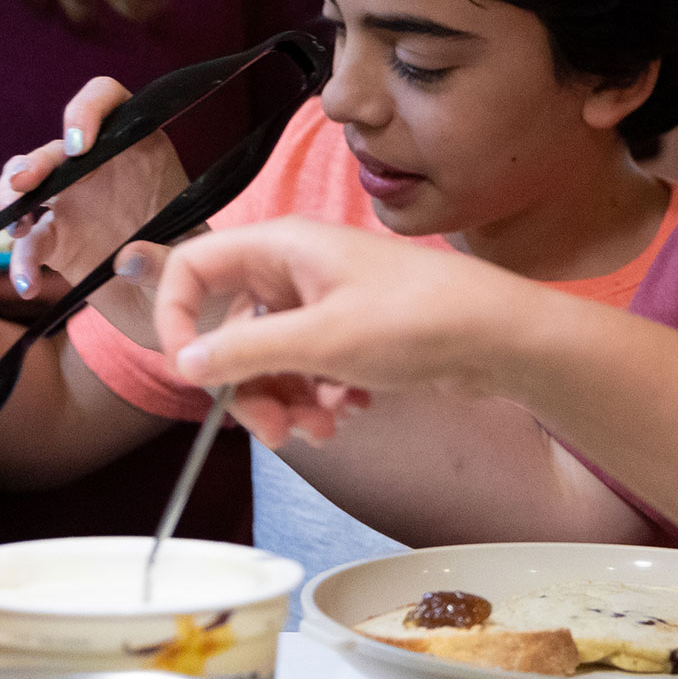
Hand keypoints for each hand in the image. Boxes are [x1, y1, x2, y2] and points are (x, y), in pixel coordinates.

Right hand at [0, 77, 189, 299]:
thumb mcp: (191, 259)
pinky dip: (21, 262)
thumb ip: (166, 259)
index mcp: (138, 149)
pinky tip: (29, 285)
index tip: (79, 145)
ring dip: (11, 197)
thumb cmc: (190, 264)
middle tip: (26, 183)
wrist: (176, 305)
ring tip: (17, 229)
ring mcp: (73, 203)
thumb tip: (125, 259)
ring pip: (28, 185)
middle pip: (57, 149)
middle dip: (35, 161)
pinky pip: (29, 243)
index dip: (88, 110)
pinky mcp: (57, 241)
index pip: (107, 102)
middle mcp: (99, 169)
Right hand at [151, 219, 545, 445]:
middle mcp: (297, 268)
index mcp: (281, 247)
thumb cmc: (418, 320)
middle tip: (274, 431)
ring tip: (322, 430)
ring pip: (272, 357)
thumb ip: (246, 352)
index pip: (193, 268)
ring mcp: (326, 301)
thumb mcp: (321, 341)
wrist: (500, 339)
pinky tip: (350, 413)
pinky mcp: (351, 333)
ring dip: (286, 400)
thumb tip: (186, 363)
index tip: (191, 373)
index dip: (177, 319)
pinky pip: (308, 369)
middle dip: (247, 386)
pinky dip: (320, 398)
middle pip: (232, 327)